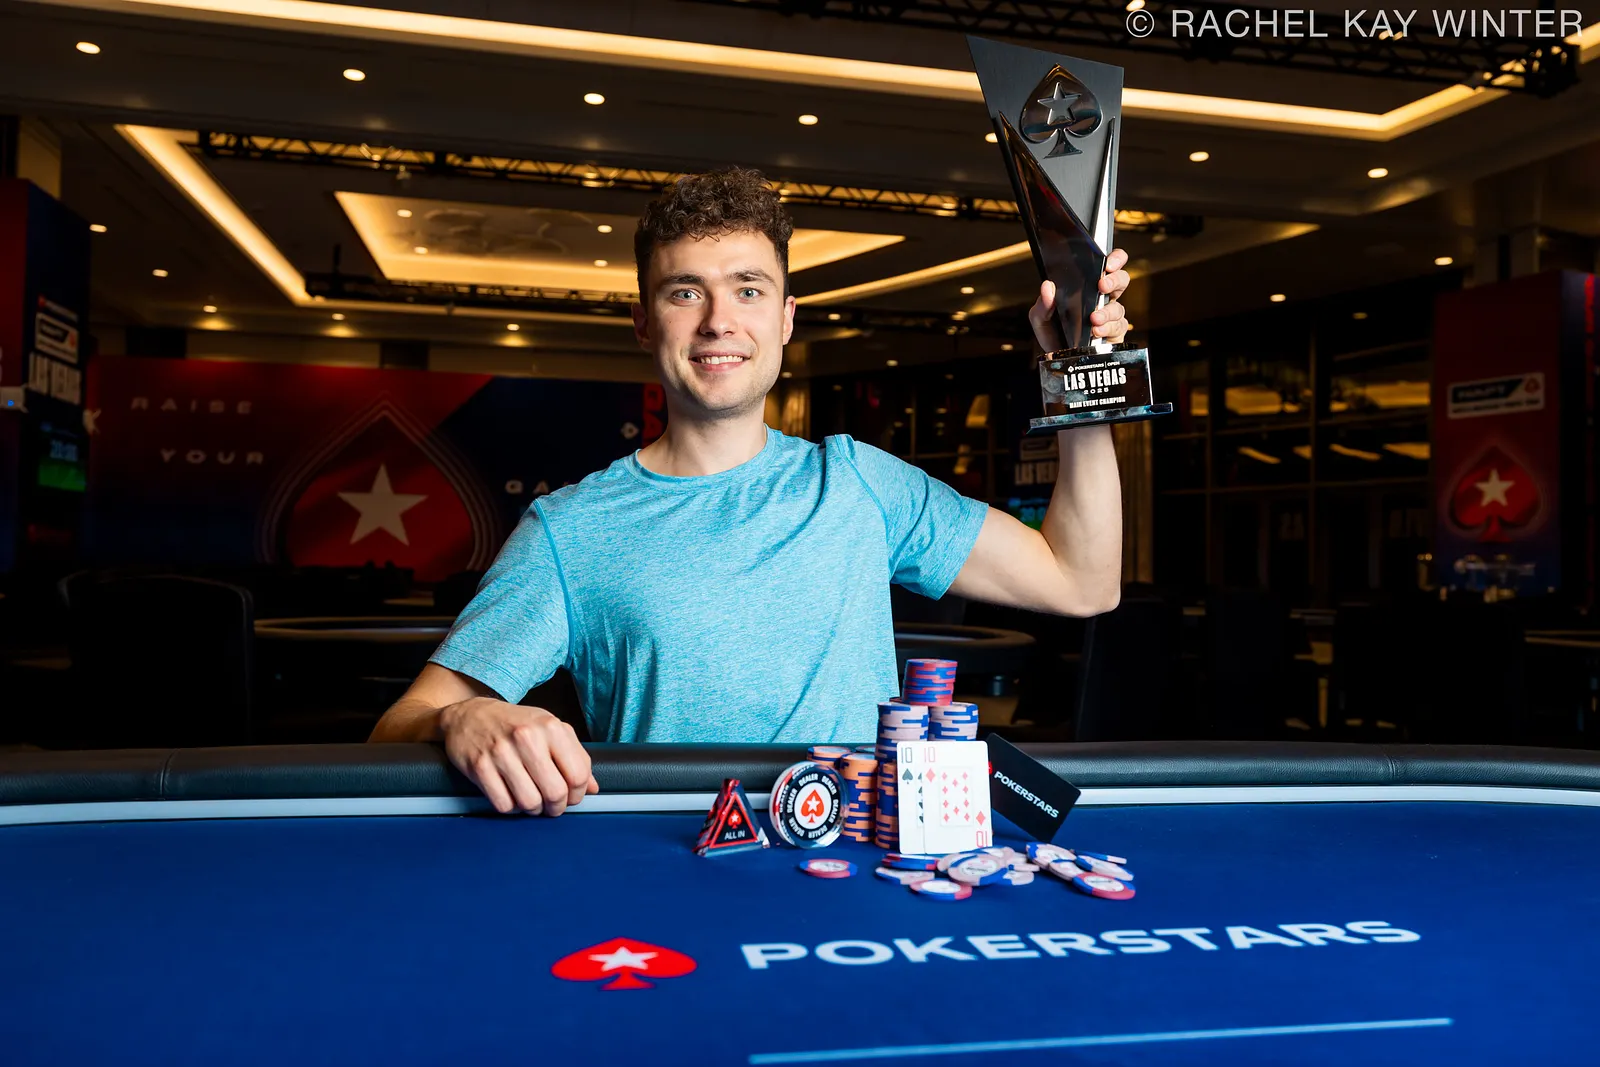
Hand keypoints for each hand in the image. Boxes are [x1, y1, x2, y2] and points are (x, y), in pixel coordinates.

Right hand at [438, 698, 598, 814]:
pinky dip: (511, 807)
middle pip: (555, 792)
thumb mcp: (549, 729)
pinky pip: (504, 804)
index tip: (572, 797)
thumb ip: (575, 756)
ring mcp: (501, 753)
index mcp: (550, 727)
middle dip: (557, 807)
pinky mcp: (480, 767)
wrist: (471, 715)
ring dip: (534, 809)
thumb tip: (594, 788)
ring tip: (532, 799)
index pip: (578, 775)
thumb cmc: (515, 724)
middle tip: (553, 805)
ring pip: (530, 802)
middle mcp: (527, 738)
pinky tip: (511, 794)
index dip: (578, 794)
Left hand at [1027, 247, 1131, 350]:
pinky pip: (1117, 327)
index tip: (1107, 263)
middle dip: (1115, 280)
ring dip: (1107, 311)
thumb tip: (1047, 287)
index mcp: (1088, 289)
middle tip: (1102, 285)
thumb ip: (1043, 304)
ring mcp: (1110, 317)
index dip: (1114, 259)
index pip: (1107, 266)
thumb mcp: (1041, 319)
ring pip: (1119, 307)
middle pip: (1122, 280)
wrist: (1058, 360)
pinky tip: (1096, 331)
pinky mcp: (1114, 335)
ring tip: (1093, 318)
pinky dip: (1107, 328)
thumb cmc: (1054, 335)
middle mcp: (1103, 300)